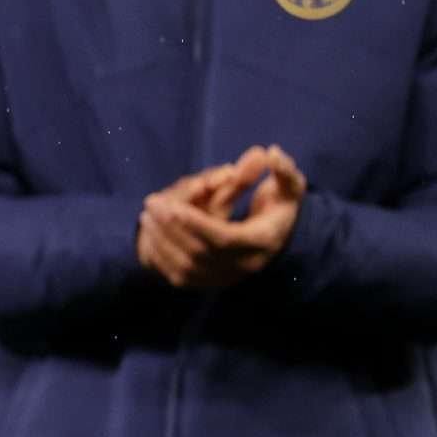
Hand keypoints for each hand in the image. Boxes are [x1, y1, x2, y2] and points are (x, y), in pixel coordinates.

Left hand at [136, 145, 305, 289]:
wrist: (276, 240)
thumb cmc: (280, 206)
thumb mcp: (289, 188)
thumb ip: (285, 170)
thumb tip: (270, 152)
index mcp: (262, 241)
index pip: (224, 239)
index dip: (196, 224)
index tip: (171, 207)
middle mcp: (244, 265)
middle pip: (200, 253)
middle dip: (172, 228)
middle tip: (151, 205)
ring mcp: (226, 278)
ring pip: (186, 267)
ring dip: (162, 241)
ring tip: (147, 216)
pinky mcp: (210, 283)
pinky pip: (180, 277)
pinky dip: (162, 257)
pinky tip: (150, 235)